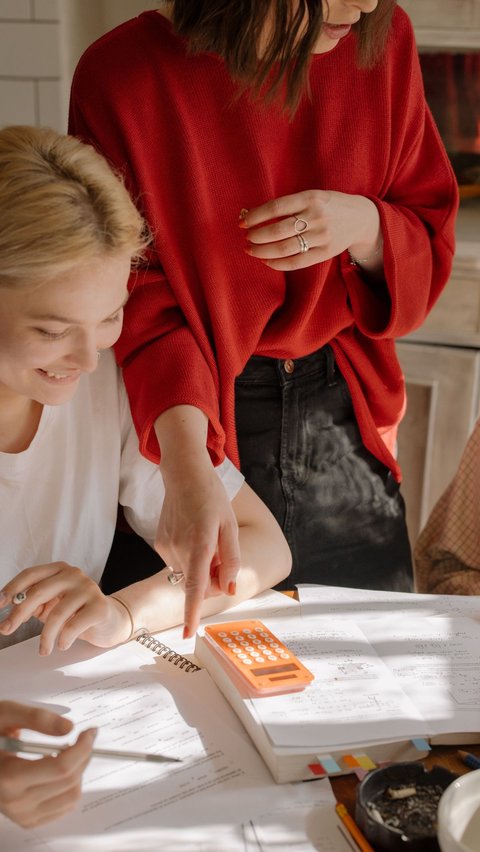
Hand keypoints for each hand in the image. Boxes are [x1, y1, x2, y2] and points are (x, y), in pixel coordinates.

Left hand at [0, 564, 130, 653]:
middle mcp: (73, 574)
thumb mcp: (52, 605)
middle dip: (18, 614)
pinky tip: (63, 644)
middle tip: (6, 630)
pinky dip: (63, 639)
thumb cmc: (77, 612)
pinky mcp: (99, 606)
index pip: (30, 574)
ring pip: (56, 614)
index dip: (12, 588)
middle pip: (38, 592)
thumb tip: (10, 613)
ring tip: (44, 650)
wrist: (110, 620)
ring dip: (45, 637)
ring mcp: (88, 588)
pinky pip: (73, 626)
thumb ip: (34, 604)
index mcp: (59, 570)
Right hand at [0, 701, 95, 827]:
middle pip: (69, 781)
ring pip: (71, 797)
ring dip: (79, 771)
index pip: (61, 768)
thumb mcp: (7, 714)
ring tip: (68, 753)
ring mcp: (23, 815)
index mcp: (9, 778)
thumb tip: (69, 728)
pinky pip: (64, 807)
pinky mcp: (29, 820)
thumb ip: (37, 718)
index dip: (82, 747)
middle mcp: (16, 802)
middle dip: (84, 755)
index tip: (90, 732)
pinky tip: (60, 770)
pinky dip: (71, 787)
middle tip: (83, 737)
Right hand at [156, 455, 240, 637]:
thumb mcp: (230, 527)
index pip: (194, 587)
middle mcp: (179, 549)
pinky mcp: (160, 544)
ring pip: (188, 574)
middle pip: (198, 584)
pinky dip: (190, 559)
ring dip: (201, 568)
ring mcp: (166, 547)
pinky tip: (194, 535)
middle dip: (212, 581)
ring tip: (207, 540)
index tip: (188, 633)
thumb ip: (230, 560)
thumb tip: (228, 589)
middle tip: (222, 557)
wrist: (183, 475)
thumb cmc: (211, 499)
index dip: (192, 612)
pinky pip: (179, 563)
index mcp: (200, 545)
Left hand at [240, 189, 381, 270]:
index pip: (276, 207)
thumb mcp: (312, 196)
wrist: (361, 218)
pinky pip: (297, 262)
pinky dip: (278, 263)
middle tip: (247, 238)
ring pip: (285, 247)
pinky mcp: (325, 252)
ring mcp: (322, 236)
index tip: (242, 222)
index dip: (256, 216)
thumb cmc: (328, 205)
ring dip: (263, 251)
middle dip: (257, 236)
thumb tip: (252, 215)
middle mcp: (316, 216)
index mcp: (310, 198)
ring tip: (252, 250)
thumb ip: (288, 204)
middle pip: (278, 230)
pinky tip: (267, 261)